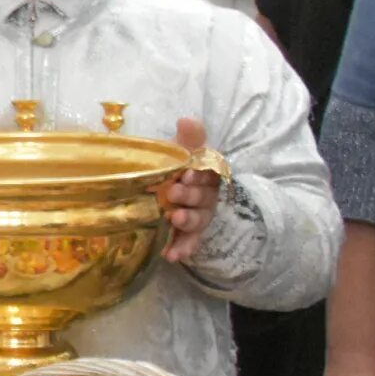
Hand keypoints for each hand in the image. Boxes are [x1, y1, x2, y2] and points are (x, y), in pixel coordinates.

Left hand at [159, 117, 223, 264]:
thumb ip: (189, 138)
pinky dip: (182, 248)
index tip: (187, 172)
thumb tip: (187, 119)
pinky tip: (171, 256)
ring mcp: (198, 216)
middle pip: (202, 197)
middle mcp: (205, 197)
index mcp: (206, 175)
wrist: (166, 189)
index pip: (209, 174)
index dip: (200, 174)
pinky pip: (188, 242)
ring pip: (197, 220)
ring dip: (188, 221)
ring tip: (175, 220)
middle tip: (173, 193)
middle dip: (190, 196)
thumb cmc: (177, 168)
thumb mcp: (182, 151)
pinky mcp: (188, 234)